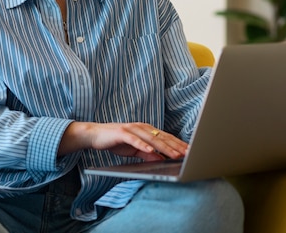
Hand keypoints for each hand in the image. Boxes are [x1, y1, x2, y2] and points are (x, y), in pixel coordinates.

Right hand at [59, 121, 187, 160]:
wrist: (95, 135)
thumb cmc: (116, 141)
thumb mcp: (135, 150)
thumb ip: (148, 153)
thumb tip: (162, 159)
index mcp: (146, 130)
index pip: (165, 137)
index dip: (178, 144)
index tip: (190, 151)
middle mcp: (141, 127)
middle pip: (162, 137)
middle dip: (176, 146)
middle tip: (188, 153)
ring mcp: (132, 129)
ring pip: (151, 138)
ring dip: (164, 147)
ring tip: (174, 154)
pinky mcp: (122, 133)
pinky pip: (134, 139)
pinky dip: (143, 145)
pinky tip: (151, 150)